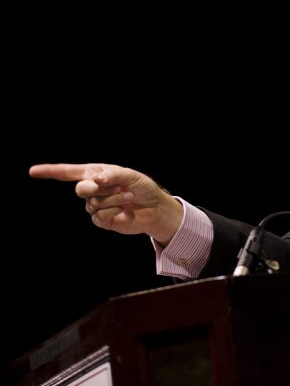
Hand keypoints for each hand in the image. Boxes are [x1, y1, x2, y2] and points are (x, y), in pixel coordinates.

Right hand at [29, 163, 182, 245]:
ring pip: (94, 203)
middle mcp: (93, 189)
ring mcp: (95, 205)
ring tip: (129, 197)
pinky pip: (100, 216)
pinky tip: (125, 210)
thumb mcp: (130, 176)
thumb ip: (112, 175)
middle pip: (80, 189)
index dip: (50, 171)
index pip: (68, 172)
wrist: (154, 207)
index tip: (33, 171)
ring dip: (114, 199)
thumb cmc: (143, 187)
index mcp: (96, 173)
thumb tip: (96, 179)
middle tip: (115, 186)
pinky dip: (114, 211)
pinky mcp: (102, 220)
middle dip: (95, 188)